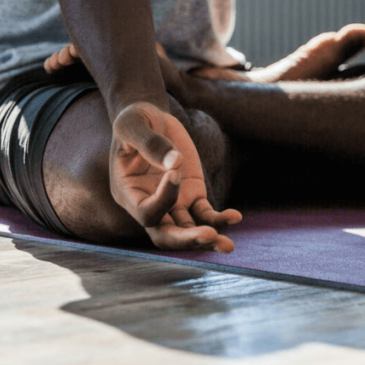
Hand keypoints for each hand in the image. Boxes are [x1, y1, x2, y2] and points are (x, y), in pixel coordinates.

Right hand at [110, 102, 241, 250]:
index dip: (164, 197)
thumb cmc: (136, 120)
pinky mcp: (192, 196)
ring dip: (208, 238)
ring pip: (188, 231)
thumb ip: (150, 143)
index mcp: (128, 193)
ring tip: (228, 245)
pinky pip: (206, 214)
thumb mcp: (134, 124)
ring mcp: (173, 203)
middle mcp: (149, 205)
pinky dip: (220, 218)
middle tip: (209, 236)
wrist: (151, 118)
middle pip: (165, 236)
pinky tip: (236, 217)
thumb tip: (174, 163)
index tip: (176, 170)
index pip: (147, 212)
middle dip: (186, 240)